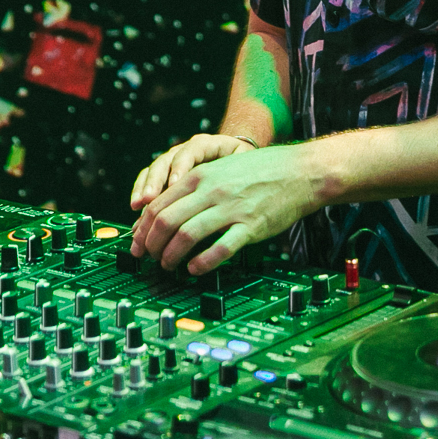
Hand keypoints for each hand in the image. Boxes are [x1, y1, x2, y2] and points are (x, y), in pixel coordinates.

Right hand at [129, 133, 251, 210]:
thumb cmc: (241, 169)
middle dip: (156, 181)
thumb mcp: (242, 170)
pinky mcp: (164, 173)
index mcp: (207, 145)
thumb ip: (231, 182)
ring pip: (154, 170)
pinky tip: (135, 210)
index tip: (175, 184)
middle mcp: (186, 151)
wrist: (235, 160)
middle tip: (148, 199)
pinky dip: (140, 194)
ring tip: (138, 205)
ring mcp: (172, 161)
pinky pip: (147, 180)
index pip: (192, 151)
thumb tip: (224, 206)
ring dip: (144, 189)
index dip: (181, 167)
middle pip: (167, 160)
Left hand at [131, 143, 327, 274]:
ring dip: (171, 256)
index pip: (158, 204)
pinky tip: (195, 269)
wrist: (300, 171)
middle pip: (166, 221)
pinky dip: (202, 263)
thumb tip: (163, 211)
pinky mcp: (251, 227)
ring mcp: (232, 209)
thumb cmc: (259, 171)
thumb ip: (193, 187)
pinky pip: (220, 249)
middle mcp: (212, 191)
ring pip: (187, 235)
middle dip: (152, 245)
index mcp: (201, 175)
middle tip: (149, 259)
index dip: (142, 229)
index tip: (137, 244)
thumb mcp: (220, 169)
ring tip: (169, 266)